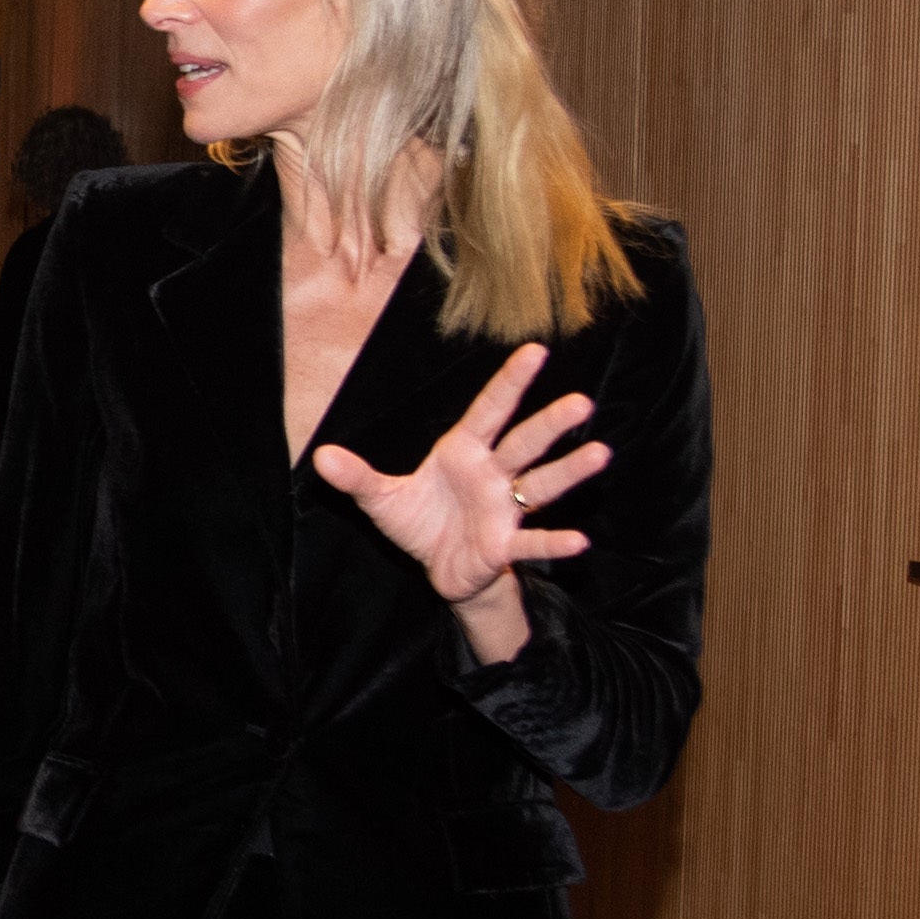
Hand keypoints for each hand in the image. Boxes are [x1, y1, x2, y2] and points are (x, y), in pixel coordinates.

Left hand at [311, 344, 604, 656]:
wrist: (439, 567)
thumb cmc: (420, 521)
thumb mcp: (382, 499)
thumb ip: (357, 477)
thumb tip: (319, 458)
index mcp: (464, 452)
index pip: (489, 411)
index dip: (510, 382)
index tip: (535, 351)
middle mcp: (493, 474)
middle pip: (525, 443)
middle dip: (551, 423)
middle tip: (581, 402)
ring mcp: (505, 508)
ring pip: (542, 485)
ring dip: (569, 472)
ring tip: (600, 454)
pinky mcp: (506, 545)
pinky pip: (533, 541)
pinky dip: (553, 541)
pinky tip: (580, 540)